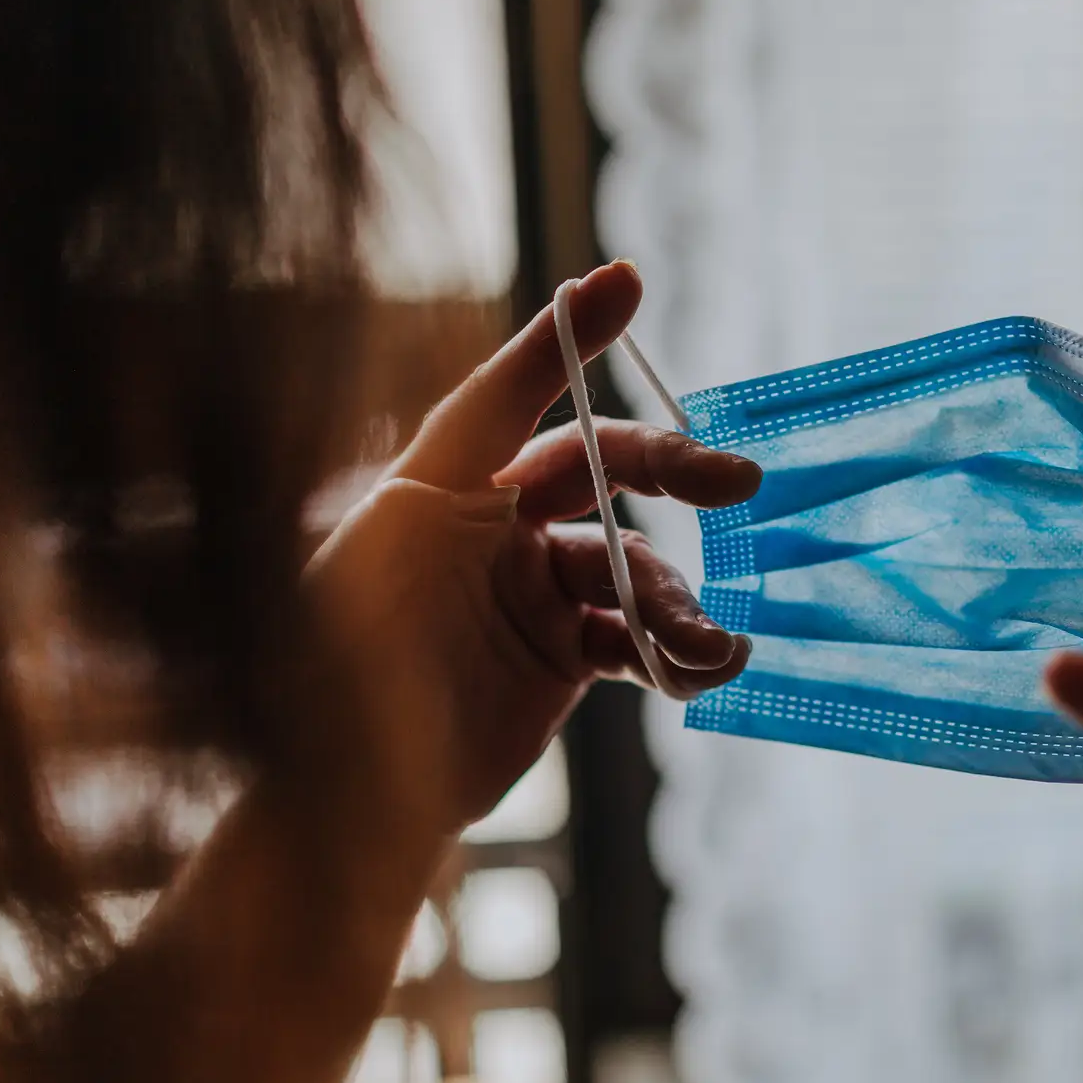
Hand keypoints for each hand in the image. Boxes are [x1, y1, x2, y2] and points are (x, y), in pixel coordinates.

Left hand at [305, 262, 757, 829]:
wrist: (351, 802)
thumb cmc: (345, 665)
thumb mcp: (388, 543)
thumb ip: (465, 450)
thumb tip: (513, 373)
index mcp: (438, 486)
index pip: (511, 393)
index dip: (566, 339)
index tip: (627, 281)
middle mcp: (489, 527)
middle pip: (599, 469)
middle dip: (670, 470)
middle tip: (736, 484)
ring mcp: (530, 594)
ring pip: (632, 566)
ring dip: (677, 603)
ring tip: (706, 650)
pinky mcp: (560, 658)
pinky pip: (636, 637)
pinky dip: (676, 652)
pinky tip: (703, 672)